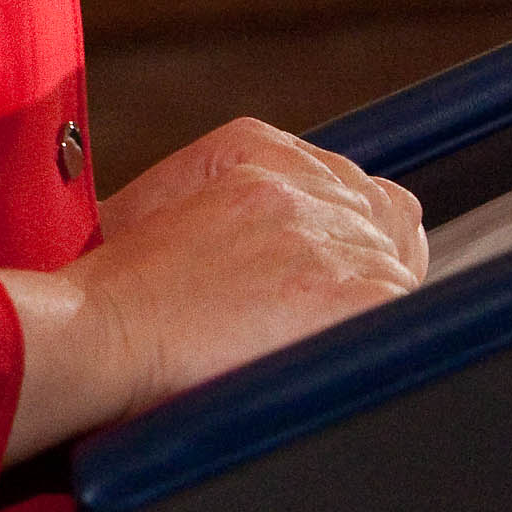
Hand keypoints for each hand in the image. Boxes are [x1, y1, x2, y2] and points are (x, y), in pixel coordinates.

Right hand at [0, 118, 427, 460]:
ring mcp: (336, 235)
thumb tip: (255, 246)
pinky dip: (381, 348)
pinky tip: (329, 365)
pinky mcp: (359, 294)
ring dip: (365, 312)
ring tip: (306, 346)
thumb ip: (219, 206)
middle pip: (389, 220)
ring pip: (404, 273)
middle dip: (362, 266)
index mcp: (255, 146)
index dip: (344, 234)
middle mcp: (306, 180)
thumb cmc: (109, 294)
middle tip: (314, 314)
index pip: (349, 181)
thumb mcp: (152, 212)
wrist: (97, 332)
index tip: (318, 273)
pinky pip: (414, 321)